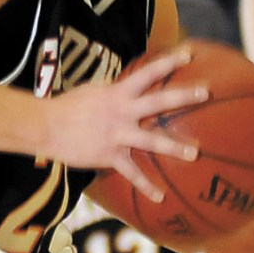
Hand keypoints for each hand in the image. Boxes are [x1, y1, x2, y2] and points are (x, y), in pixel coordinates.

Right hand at [50, 45, 206, 201]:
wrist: (46, 126)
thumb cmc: (68, 106)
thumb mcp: (92, 90)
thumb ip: (112, 90)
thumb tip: (126, 86)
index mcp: (117, 93)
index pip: (147, 73)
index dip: (168, 62)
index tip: (188, 54)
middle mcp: (121, 111)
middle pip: (157, 101)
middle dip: (183, 96)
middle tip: (206, 91)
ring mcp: (117, 134)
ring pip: (151, 140)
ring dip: (174, 147)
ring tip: (195, 153)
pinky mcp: (109, 155)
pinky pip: (131, 173)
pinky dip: (146, 186)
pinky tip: (160, 198)